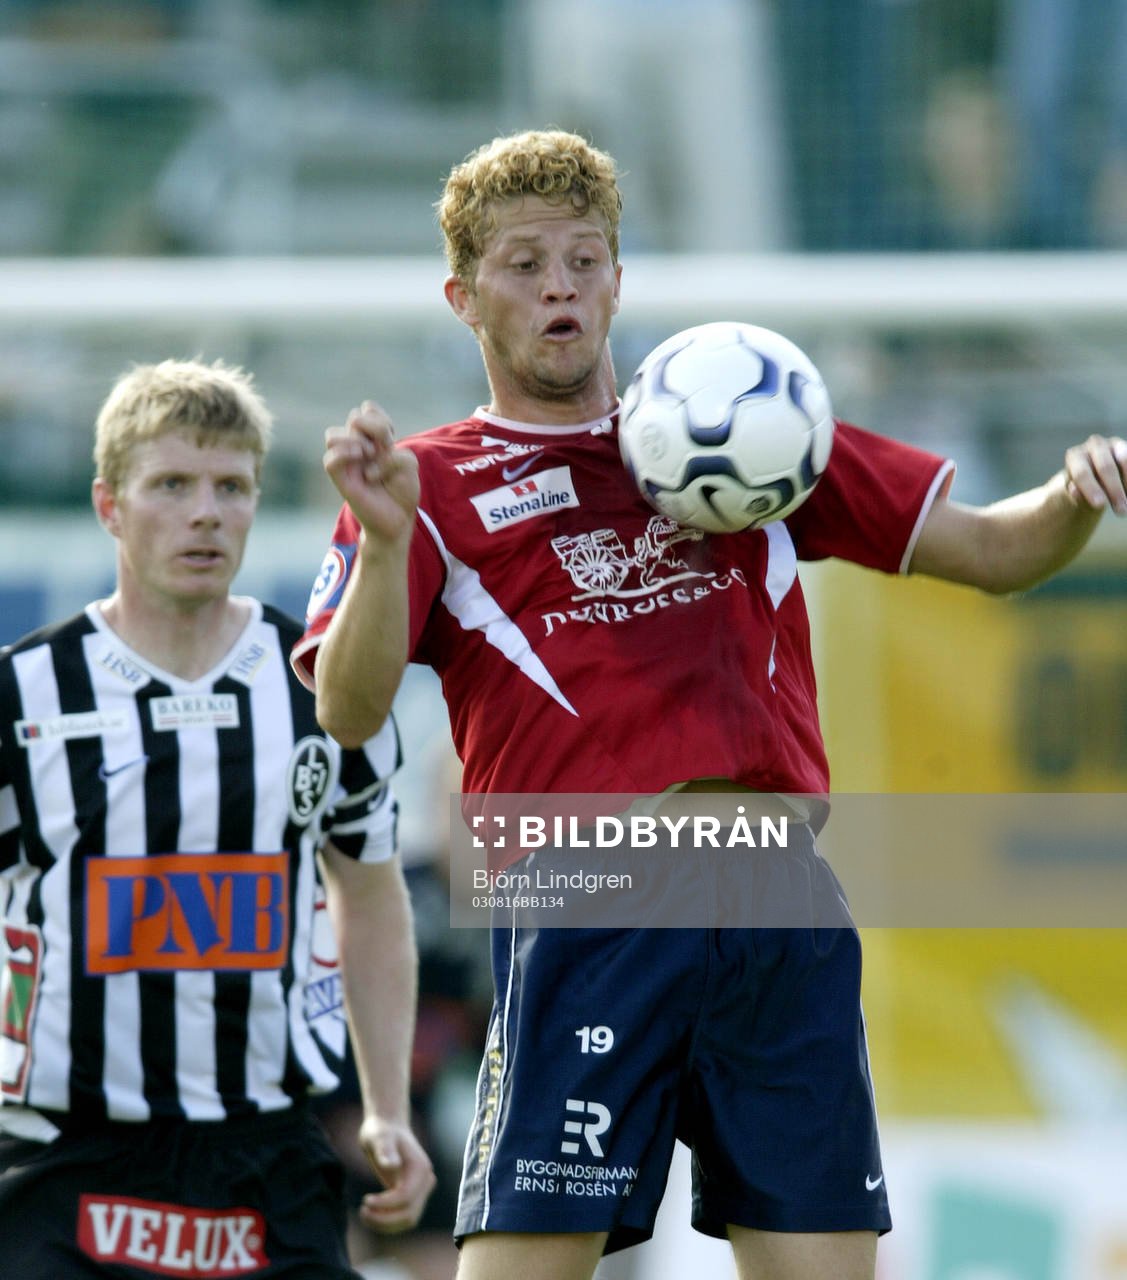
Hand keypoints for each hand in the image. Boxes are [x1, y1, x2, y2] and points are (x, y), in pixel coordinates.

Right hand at [324, 401, 420, 542]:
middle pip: (354, 416)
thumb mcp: (409, 463)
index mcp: (371, 438)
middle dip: (376, 428)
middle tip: (385, 448)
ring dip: (356, 441)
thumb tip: (364, 456)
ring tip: (370, 455)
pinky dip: (346, 457)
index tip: (391, 439)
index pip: (366, 408)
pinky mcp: (341, 480)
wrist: (398, 517)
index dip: (380, 418)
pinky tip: (365, 468)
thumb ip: (394, 451)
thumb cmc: (402, 489)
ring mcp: (346, 462)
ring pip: (332, 435)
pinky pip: (329, 459)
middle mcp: (355, 447)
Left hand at [355, 1113, 435, 1233]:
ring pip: (408, 1220)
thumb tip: (393, 1165)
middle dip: (385, 1218)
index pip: (406, 1197)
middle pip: (409, 1213)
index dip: (386, 1204)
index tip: (365, 1200)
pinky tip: (370, 1214)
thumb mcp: (379, 1136)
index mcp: (420, 1168)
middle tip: (362, 1212)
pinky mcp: (412, 1196)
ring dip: (386, 1224)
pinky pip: (403, 1217)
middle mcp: (425, 1181)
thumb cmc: (381, 1130)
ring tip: (363, 1214)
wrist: (387, 1127)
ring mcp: (420, 1190)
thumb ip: (385, 1149)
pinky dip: (387, 1222)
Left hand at [1063, 434, 1126, 515]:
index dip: (1091, 489)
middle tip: (1121, 511)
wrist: (1096, 476)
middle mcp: (1094, 445)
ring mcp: (1114, 444)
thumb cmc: (1084, 487)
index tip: (1100, 505)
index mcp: (1075, 456)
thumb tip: (1074, 491)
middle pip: (1105, 467)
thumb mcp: (1078, 492)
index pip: (1082, 473)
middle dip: (1114, 490)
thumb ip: (1076, 493)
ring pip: (1124, 459)